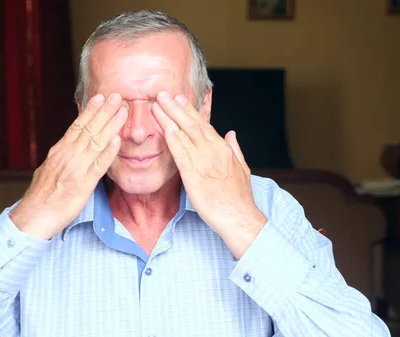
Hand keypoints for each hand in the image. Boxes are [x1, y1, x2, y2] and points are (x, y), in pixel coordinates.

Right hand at [10, 93, 127, 239]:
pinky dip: (108, 152)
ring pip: (95, 142)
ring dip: (110, 125)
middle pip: (88, 129)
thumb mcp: (50, 168)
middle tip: (118, 96)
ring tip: (123, 111)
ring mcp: (75, 169)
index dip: (90, 111)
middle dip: (104, 111)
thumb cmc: (42, 196)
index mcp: (59, 151)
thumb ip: (63, 155)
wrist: (32, 218)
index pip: (77, 126)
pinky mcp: (82, 185)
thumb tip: (71, 142)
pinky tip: (118, 141)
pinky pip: (98, 166)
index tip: (101, 97)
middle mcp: (67, 156)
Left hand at [152, 91, 266, 257]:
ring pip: (184, 134)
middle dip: (176, 107)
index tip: (178, 99)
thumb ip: (235, 149)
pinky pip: (181, 153)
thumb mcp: (243, 168)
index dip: (189, 110)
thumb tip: (232, 133)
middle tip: (162, 92)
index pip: (204, 124)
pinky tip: (164, 128)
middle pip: (192, 123)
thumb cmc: (239, 197)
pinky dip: (172, 139)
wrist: (239, 217)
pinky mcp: (194, 175)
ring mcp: (204, 161)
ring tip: (156, 104)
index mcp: (223, 149)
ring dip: (169, 117)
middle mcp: (213, 151)